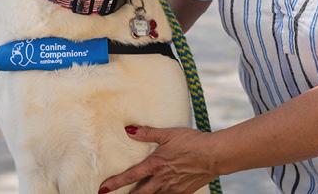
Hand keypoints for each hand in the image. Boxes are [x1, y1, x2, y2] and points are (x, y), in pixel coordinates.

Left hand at [98, 125, 218, 193]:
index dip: (115, 183)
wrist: (214, 155)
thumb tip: (128, 130)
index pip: (130, 176)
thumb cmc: (192, 142)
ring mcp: (172, 188)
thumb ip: (147, 133)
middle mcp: (161, 179)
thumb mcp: (168, 134)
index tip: (103, 189)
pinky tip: (160, 191)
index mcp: (155, 164)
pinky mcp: (183, 192)